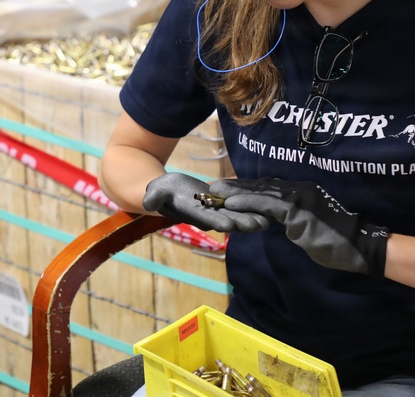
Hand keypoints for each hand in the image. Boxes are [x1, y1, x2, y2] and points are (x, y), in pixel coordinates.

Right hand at [142, 172, 267, 232]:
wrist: (172, 190)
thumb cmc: (164, 191)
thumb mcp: (156, 191)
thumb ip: (154, 197)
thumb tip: (147, 202)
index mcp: (193, 214)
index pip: (206, 219)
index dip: (217, 221)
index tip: (229, 225)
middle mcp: (209, 216)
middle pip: (228, 221)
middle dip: (242, 223)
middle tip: (257, 225)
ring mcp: (219, 211)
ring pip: (238, 215)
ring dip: (252, 217)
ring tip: (268, 219)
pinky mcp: (226, 203)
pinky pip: (241, 206)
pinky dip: (252, 206)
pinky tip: (266, 206)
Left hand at [208, 177, 387, 276]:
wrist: (359, 246)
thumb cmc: (337, 240)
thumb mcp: (308, 226)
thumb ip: (291, 218)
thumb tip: (274, 219)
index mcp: (301, 191)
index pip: (268, 187)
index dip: (246, 186)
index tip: (227, 186)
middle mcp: (298, 189)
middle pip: (260, 185)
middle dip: (235, 186)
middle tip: (213, 185)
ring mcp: (298, 198)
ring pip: (259, 192)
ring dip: (235, 192)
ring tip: (214, 191)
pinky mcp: (297, 210)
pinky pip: (266, 205)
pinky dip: (247, 203)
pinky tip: (230, 203)